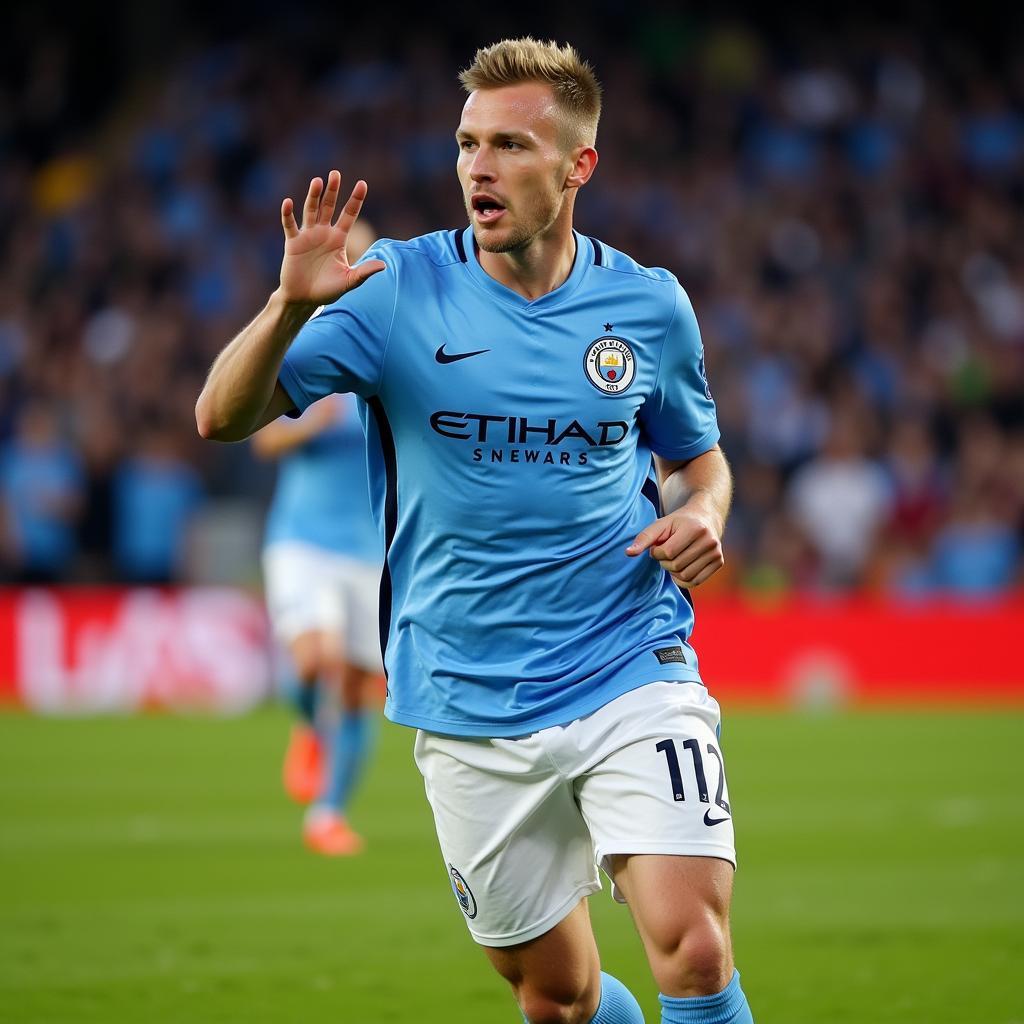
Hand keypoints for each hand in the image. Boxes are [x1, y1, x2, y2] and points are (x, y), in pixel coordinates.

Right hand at [278, 170, 384, 306]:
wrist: (304, 299)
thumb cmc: (327, 290)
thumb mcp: (348, 281)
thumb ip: (364, 272)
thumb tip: (383, 265)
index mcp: (339, 239)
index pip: (349, 214)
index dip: (355, 200)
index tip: (362, 184)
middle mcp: (324, 233)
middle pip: (329, 206)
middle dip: (333, 191)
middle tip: (335, 174)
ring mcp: (308, 236)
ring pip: (311, 211)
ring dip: (314, 196)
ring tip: (317, 181)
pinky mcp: (293, 243)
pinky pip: (290, 225)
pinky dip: (288, 214)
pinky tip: (289, 202)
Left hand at [626, 507, 723, 588]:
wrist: (705, 517)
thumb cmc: (678, 522)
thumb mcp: (660, 525)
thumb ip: (644, 538)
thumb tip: (628, 553)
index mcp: (694, 528)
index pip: (668, 552)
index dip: (657, 553)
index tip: (657, 547)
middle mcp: (709, 541)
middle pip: (677, 565)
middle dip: (665, 562)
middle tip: (666, 553)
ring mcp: (716, 552)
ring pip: (685, 575)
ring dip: (673, 571)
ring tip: (674, 559)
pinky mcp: (719, 562)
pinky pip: (696, 582)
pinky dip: (683, 579)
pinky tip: (681, 568)